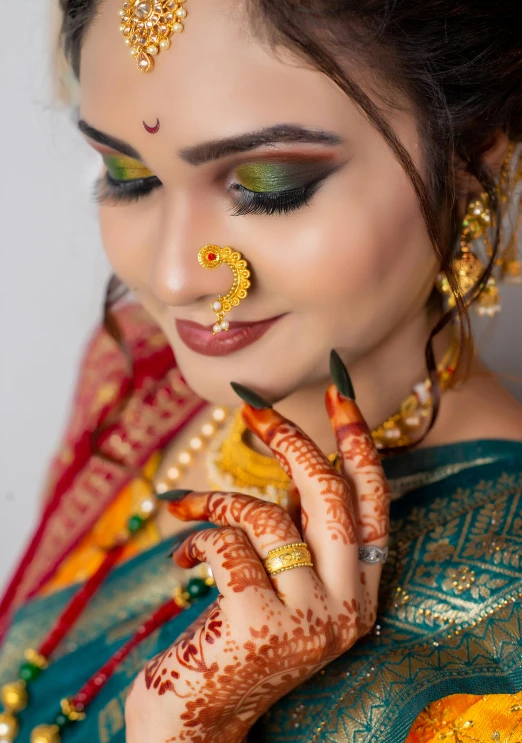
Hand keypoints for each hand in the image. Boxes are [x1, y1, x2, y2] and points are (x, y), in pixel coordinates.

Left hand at [125, 384, 389, 742]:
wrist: (195, 724)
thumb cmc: (234, 641)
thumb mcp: (281, 583)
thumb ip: (298, 530)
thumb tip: (295, 458)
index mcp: (360, 594)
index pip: (374, 505)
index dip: (357, 445)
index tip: (339, 393)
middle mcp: (347, 608)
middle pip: (329, 496)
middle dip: (290, 440)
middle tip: (252, 406)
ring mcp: (308, 619)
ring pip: (268, 517)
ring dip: (217, 503)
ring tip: (186, 514)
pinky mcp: (259, 625)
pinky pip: (227, 544)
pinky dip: (196, 539)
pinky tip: (179, 562)